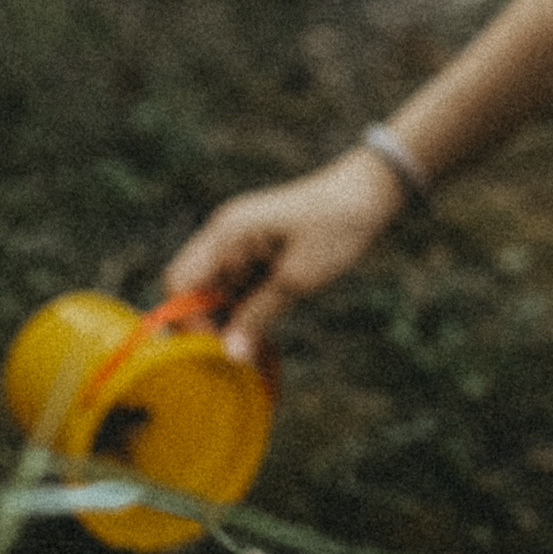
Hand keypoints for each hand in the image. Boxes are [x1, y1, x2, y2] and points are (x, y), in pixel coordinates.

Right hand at [164, 148, 405, 357]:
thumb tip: (230, 354)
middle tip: (234, 359)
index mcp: (226, 234)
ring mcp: (243, 246)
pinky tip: (262, 338)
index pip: (181, 282)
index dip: (188, 319)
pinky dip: (248, 314)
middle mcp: (226, 238)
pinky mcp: (261, 255)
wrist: (371, 194)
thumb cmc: (334, 227)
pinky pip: (242, 290)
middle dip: (210, 325)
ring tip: (252, 355)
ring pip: (220, 295)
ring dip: (231, 323)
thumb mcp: (297, 278)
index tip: (215, 349)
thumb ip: (258, 315)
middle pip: (196, 290)